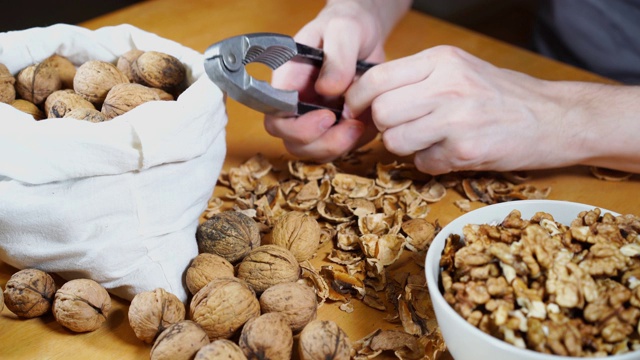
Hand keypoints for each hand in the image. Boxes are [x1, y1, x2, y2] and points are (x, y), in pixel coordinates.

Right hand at [264, 0, 410, 161]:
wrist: (364, 34)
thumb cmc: (346, 26)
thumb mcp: (343, 29)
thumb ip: (336, 56)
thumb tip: (328, 89)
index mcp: (287, 81)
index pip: (276, 117)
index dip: (297, 127)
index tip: (327, 117)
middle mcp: (296, 105)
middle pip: (292, 142)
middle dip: (320, 143)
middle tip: (351, 125)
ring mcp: (314, 119)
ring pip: (313, 152)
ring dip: (337, 148)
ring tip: (360, 125)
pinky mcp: (335, 129)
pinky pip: (338, 149)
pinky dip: (353, 144)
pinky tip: (366, 123)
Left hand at [345, 45, 589, 174]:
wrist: (555, 118)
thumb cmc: (502, 95)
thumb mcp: (459, 69)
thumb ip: (416, 79)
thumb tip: (368, 98)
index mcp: (441, 60)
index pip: (376, 79)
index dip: (357, 99)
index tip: (357, 111)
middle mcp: (447, 85)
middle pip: (381, 112)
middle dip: (384, 127)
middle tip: (402, 129)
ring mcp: (457, 119)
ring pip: (396, 141)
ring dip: (406, 147)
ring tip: (430, 141)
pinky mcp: (465, 150)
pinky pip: (423, 163)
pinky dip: (431, 163)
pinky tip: (452, 152)